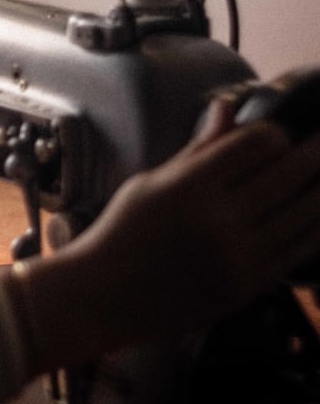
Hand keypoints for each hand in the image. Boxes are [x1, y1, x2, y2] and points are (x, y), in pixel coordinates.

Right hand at [16, 98, 319, 371]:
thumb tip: (227, 106)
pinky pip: (297, 252)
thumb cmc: (121, 233)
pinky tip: (317, 217)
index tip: (280, 132)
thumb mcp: (150, 183)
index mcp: (189, 186)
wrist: (104, 297)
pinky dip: (315, 230)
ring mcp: (237, 256)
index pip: (255, 144)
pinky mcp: (247, 286)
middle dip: (315, 153)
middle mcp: (218, 220)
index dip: (275, 132)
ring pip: (304, 214)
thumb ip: (197, 149)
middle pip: (289, 174)